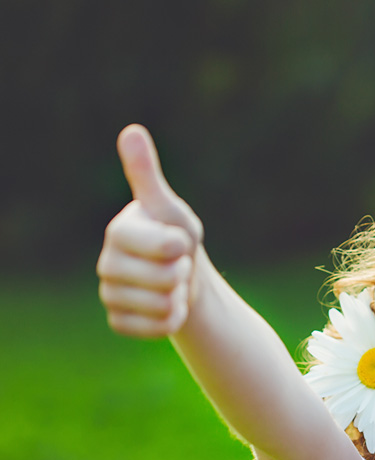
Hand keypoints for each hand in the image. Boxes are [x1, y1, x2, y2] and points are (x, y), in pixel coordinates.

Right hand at [97, 125, 203, 336]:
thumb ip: (147, 175)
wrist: (181, 278)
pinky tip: (167, 306)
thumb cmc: (176, 236)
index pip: (162, 246)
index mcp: (118, 231)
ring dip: (178, 297)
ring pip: (159, 305)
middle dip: (182, 273)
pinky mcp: (118, 320)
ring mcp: (109, 293)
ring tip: (172, 284)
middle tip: (177, 264)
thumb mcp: (169, 207)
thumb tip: (131, 131)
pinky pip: (154, 328)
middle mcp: (106, 263)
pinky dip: (171, 320)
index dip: (180, 247)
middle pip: (163, 279)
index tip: (180, 242)